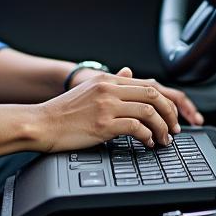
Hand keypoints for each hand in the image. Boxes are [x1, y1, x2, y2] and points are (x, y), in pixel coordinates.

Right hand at [35, 67, 180, 152]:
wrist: (41, 123)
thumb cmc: (63, 111)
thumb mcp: (89, 89)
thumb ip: (112, 82)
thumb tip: (129, 72)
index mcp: (107, 80)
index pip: (148, 85)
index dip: (165, 102)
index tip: (170, 116)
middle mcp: (109, 89)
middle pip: (154, 96)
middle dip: (169, 114)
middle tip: (174, 128)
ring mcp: (107, 106)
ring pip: (149, 112)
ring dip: (161, 128)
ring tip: (163, 139)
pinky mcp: (103, 124)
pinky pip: (136, 128)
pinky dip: (147, 137)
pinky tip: (147, 143)